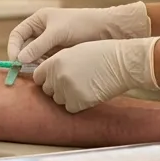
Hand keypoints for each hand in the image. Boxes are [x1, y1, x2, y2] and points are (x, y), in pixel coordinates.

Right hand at [7, 3, 151, 64]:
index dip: (13, 47)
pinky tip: (47, 73)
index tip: (15, 61)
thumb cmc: (81, 24)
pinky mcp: (59, 54)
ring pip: (34, 57)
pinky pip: (45, 62)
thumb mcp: (57, 33)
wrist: (105, 30)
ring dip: (33, 65)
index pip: (17, 35)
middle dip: (23, 59)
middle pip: (24, 47)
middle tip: (24, 71)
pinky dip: (44, 68)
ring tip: (38, 73)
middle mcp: (41, 32)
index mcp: (38, 21)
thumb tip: (19, 60)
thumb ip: (38, 46)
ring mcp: (50, 43)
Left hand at [31, 38, 159, 113]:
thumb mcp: (73, 52)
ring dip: (67, 96)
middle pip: (47, 90)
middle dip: (56, 88)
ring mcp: (67, 90)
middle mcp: (57, 76)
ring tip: (83, 86)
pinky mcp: (78, 102)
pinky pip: (70, 108)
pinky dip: (77, 104)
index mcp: (54, 62)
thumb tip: (47, 75)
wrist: (122, 63)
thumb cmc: (101, 54)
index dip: (46, 79)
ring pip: (58, 100)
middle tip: (73, 83)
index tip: (54, 79)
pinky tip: (88, 94)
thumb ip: (57, 63)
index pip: (38, 77)